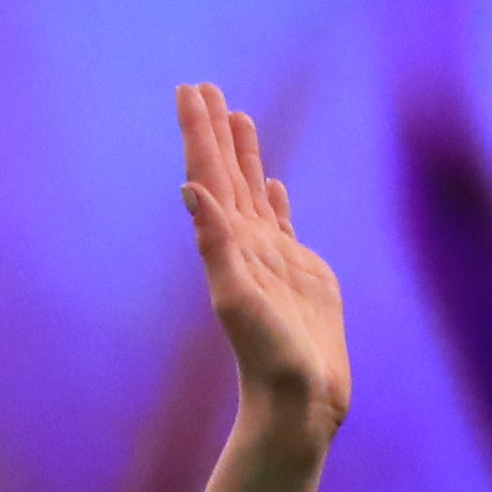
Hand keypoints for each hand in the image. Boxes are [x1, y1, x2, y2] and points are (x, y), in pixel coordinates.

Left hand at [179, 81, 349, 445]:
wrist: (300, 404)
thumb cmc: (270, 359)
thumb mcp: (238, 299)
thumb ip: (216, 244)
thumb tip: (191, 189)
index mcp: (228, 244)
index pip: (210, 175)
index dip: (199, 132)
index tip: (190, 90)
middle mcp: (246, 245)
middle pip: (227, 174)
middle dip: (216, 130)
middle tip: (204, 87)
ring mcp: (274, 258)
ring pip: (254, 193)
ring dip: (245, 155)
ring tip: (239, 116)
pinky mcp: (301, 274)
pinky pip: (282, 225)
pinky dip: (274, 199)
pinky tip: (273, 184)